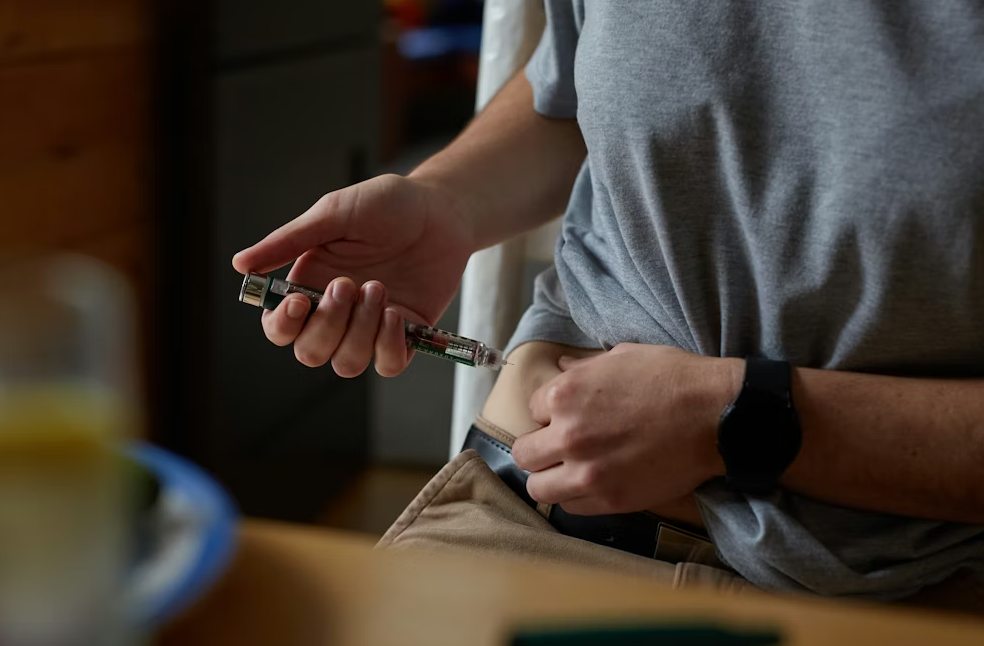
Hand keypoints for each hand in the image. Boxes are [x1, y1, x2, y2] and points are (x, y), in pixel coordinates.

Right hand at [232, 174, 474, 376]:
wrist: (441, 209)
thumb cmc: (387, 204)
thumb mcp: (334, 213)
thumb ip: (288, 241)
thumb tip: (240, 264)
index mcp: (310, 284)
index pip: (281, 328)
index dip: (283, 326)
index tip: (299, 302)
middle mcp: (337, 312)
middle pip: (310, 352)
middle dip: (328, 325)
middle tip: (350, 284)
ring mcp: (370, 326)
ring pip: (346, 363)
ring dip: (360, 332)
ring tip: (379, 288)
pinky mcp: (406, 334)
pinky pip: (387, 364)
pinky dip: (388, 346)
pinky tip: (396, 313)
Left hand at [511, 344, 741, 514]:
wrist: (716, 415)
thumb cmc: (672, 378)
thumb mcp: (621, 357)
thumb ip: (582, 367)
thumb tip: (558, 367)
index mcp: (565, 395)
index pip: (532, 409)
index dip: (550, 413)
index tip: (568, 416)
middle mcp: (568, 435)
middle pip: (525, 453)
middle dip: (540, 447)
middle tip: (561, 446)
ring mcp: (587, 472)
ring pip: (538, 487)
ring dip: (550, 478)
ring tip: (569, 471)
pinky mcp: (610, 499)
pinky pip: (571, 507)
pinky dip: (575, 497)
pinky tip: (591, 485)